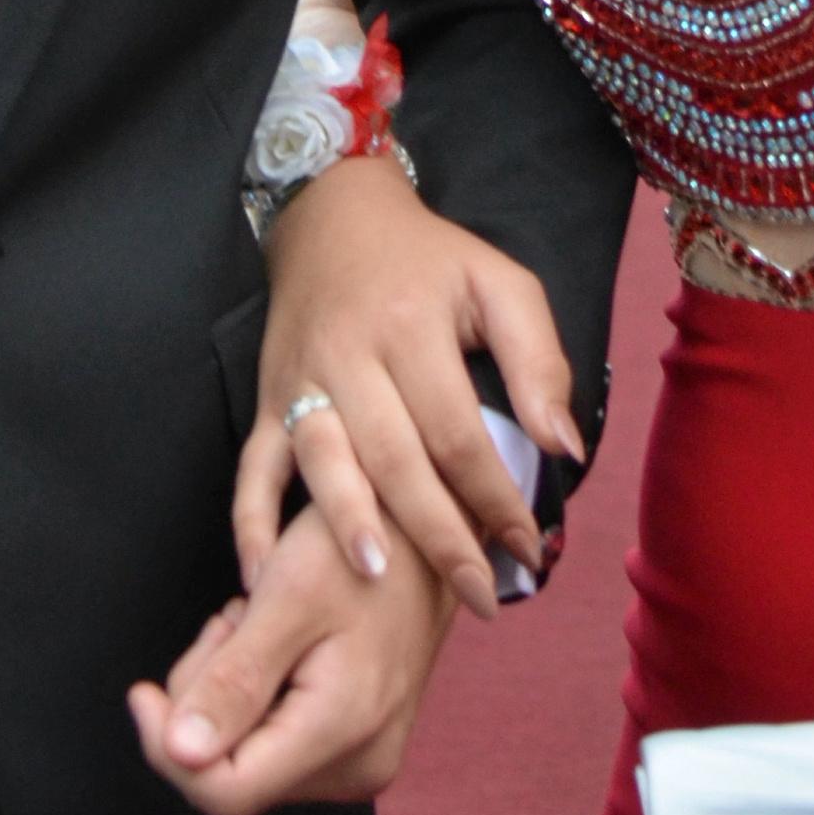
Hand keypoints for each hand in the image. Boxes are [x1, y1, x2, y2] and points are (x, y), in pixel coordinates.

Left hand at [129, 500, 457, 814]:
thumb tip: (179, 753)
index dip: (167, 750)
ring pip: (246, 755)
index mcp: (343, 730)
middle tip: (233, 620)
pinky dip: (255, 693)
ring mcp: (361, 761)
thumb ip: (233, 682)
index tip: (139, 692)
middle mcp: (358, 765)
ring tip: (260, 621)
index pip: (225, 792)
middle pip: (230, 771)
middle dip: (204, 699)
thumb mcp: (288, 598)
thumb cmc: (359, 550)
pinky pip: (273, 741)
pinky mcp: (355, 748)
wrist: (431, 537)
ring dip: (229, 689)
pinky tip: (278, 641)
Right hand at [239, 149, 582, 616]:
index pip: (458, 431)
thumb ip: (538, 360)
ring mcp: (301, 381)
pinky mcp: (267, 399)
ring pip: (323, 463)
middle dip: (439, 537)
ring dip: (348, 526)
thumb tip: (562, 447)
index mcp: (412, 327)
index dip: (495, 497)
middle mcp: (351, 357)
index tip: (529, 548)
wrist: (334, 217)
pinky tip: (265, 576)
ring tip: (381, 582)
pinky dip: (252, 522)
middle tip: (478, 597)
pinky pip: (252, 467)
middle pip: (394, 460)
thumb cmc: (430, 261)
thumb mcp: (499, 283)